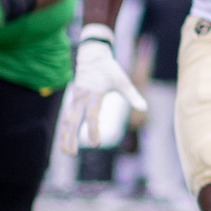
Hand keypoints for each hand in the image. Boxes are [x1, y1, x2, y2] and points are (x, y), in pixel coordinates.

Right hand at [59, 33, 147, 154]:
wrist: (92, 56)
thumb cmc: (109, 69)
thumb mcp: (123, 81)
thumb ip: (133, 95)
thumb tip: (145, 108)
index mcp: (94, 94)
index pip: (92, 116)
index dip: (93, 130)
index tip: (96, 144)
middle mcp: (82, 98)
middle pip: (73, 121)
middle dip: (72, 139)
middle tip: (72, 155)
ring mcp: (75, 99)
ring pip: (67, 120)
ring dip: (65, 136)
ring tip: (67, 152)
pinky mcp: (73, 100)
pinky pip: (67, 117)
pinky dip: (65, 129)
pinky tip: (65, 140)